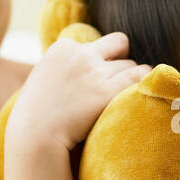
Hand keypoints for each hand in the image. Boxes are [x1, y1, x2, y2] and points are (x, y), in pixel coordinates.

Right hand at [6, 32, 151, 151]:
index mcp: (63, 47)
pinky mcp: (107, 91)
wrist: (34, 136)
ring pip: (130, 65)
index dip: (99, 60)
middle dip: (120, 60)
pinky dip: (145, 82)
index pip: (96, 42)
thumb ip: (65, 66)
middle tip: (114, 82)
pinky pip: (139, 77)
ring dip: (129, 79)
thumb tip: (88, 64)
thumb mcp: (45, 78)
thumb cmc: (36, 115)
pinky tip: (143, 93)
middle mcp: (80, 54)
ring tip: (120, 98)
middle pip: (118, 45)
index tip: (93, 80)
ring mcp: (94, 72)